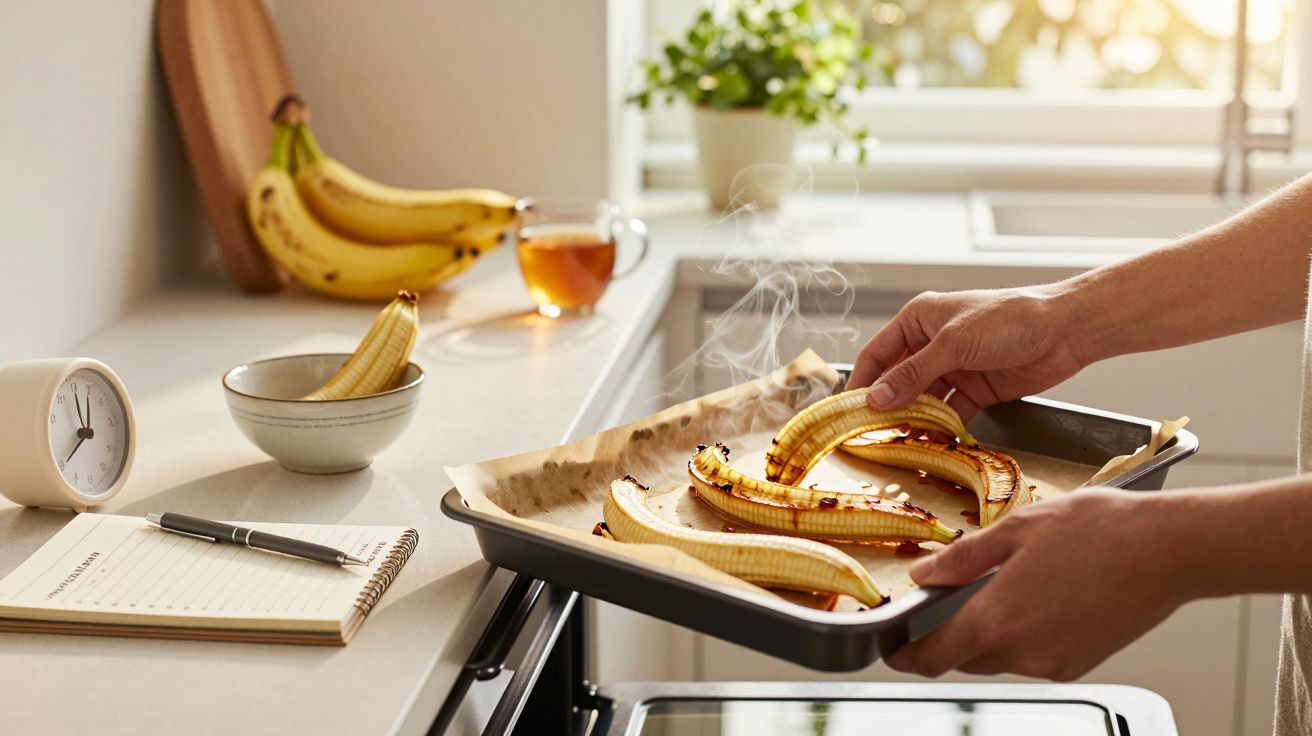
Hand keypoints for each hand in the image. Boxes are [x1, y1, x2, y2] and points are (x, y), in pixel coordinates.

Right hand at [846, 288, 1085, 419]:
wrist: (1064, 330)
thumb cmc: (1007, 319)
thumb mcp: (953, 344)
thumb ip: (914, 373)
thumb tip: (877, 399)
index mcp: (918, 320)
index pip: (878, 353)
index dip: (862, 381)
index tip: (846, 410)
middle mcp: (931, 344)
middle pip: (898, 380)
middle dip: (886, 406)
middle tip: (870, 434)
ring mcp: (954, 368)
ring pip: (923, 399)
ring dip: (913, 420)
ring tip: (898, 444)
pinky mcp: (976, 390)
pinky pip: (949, 413)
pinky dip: (941, 429)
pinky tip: (931, 443)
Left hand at [885, 489, 1188, 680]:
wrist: (1170, 549)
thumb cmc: (1101, 531)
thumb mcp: (1016, 529)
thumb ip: (963, 559)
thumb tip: (925, 576)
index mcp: (997, 621)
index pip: (931, 658)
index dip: (904, 655)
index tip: (892, 645)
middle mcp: (1023, 654)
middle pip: (964, 657)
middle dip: (948, 634)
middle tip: (946, 599)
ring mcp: (1054, 664)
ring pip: (1000, 657)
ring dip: (990, 630)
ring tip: (1005, 584)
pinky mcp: (1081, 664)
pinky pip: (1034, 656)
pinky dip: (1024, 633)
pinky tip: (1041, 595)